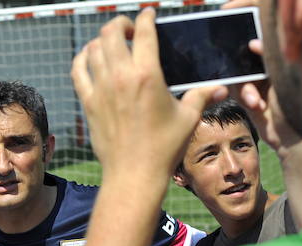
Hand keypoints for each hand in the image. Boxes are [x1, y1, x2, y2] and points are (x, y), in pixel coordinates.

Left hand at [71, 10, 226, 181]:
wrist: (134, 173)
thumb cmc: (163, 148)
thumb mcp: (188, 118)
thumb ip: (203, 95)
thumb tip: (223, 88)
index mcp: (147, 75)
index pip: (144, 32)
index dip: (147, 17)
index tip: (149, 15)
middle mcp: (120, 77)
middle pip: (111, 32)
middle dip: (121, 24)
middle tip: (130, 31)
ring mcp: (101, 89)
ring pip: (93, 49)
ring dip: (102, 40)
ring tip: (112, 45)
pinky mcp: (88, 103)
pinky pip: (78, 71)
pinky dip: (82, 59)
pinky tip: (90, 59)